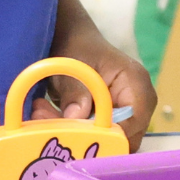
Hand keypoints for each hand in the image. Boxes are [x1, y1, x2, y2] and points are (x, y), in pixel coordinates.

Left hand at [42, 0, 155, 152]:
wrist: (73, 40)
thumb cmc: (79, 47)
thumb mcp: (73, 65)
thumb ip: (76, 92)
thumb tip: (76, 118)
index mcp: (136, 84)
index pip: (132, 123)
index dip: (106, 135)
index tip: (76, 137)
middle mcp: (137, 103)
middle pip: (120, 137)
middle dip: (85, 137)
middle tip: (49, 125)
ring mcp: (124, 113)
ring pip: (104, 139)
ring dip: (72, 134)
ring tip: (42, 115)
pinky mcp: (109, 120)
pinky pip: (95, 135)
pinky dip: (71, 131)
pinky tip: (48, 115)